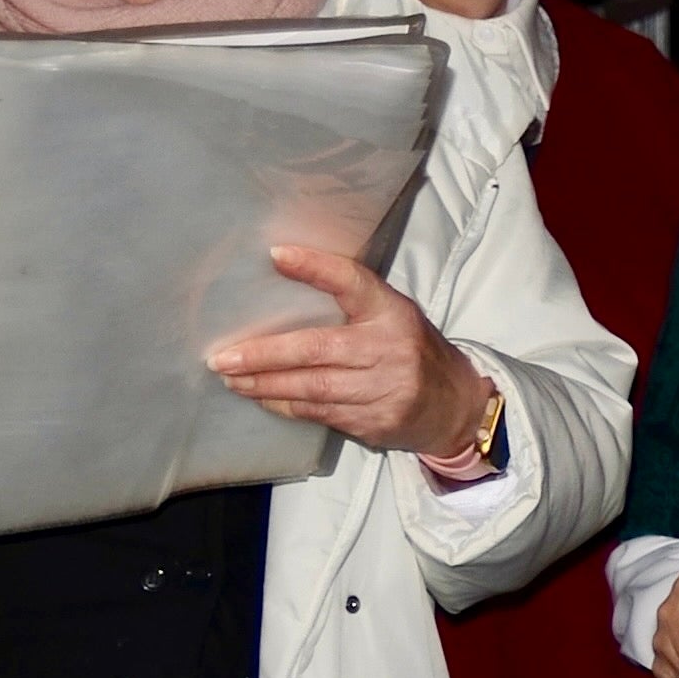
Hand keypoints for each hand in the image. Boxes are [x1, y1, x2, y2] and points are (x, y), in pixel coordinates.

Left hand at [214, 249, 493, 461]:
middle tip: (223, 358)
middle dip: (265, 354)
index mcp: (393, 312)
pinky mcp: (376, 422)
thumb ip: (352, 302)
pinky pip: (320, 413)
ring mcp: (385, 390)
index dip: (316, 267)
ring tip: (232, 379)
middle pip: (317, 348)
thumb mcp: (392, 315)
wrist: (455, 406)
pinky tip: (263, 398)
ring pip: (312, 387)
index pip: (353, 282)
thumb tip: (285, 277)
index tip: (276, 255)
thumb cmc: (411, 352)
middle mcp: (390, 349)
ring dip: (266, 384)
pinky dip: (287, 405)